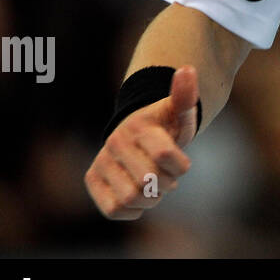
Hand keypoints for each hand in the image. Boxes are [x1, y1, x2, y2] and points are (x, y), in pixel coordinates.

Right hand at [85, 65, 197, 220]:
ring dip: (152, 199)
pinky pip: (113, 210)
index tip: (182, 163)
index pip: (163, 157)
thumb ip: (186, 96)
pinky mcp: (93, 180)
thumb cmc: (167, 127)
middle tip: (168, 177)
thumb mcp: (181, 113)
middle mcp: (115, 142)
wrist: (139, 136)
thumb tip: (187, 70)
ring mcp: (102, 161)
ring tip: (155, 187)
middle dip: (167, 184)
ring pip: (131, 198)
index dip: (180, 167)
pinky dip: (133, 210)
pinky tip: (140, 197)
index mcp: (139, 126)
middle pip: (149, 181)